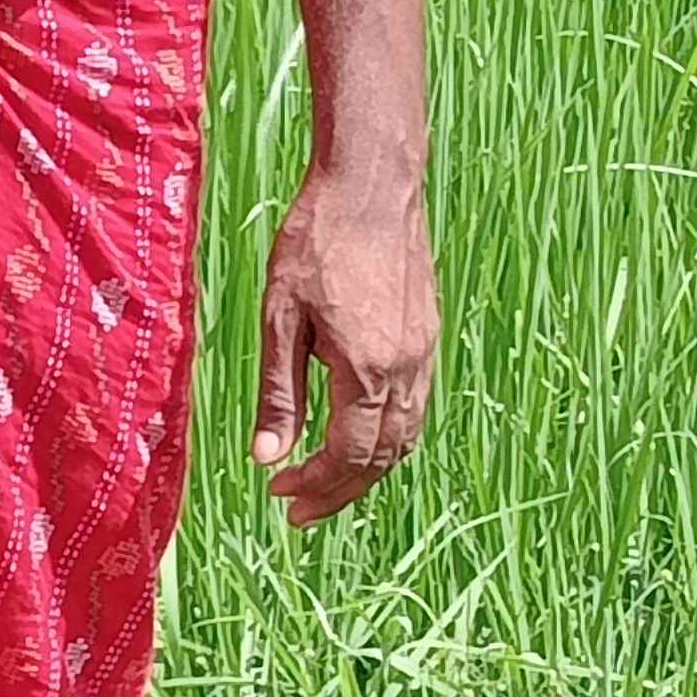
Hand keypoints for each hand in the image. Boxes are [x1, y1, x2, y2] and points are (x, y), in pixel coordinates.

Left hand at [252, 165, 437, 526]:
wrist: (371, 187)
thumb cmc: (316, 243)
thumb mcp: (280, 319)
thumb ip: (278, 393)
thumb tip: (268, 458)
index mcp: (367, 369)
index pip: (348, 456)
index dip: (313, 485)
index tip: (278, 491)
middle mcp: (407, 370)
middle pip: (382, 460)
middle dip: (340, 492)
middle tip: (299, 510)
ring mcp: (424, 354)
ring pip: (406, 438)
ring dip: (367, 471)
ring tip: (327, 484)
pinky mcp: (428, 337)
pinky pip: (415, 408)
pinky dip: (388, 438)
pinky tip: (358, 436)